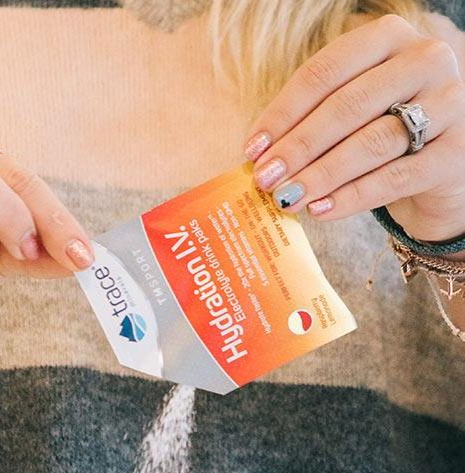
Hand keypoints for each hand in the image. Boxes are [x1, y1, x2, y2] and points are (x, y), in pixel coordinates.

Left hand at [242, 13, 464, 248]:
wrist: (441, 168)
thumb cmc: (383, 133)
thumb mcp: (350, 113)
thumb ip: (312, 121)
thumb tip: (258, 155)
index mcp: (389, 38)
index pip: (326, 72)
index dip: (284, 112)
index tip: (252, 149)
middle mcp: (424, 61)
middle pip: (347, 106)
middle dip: (300, 146)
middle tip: (266, 178)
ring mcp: (448, 104)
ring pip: (372, 142)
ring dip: (322, 174)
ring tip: (287, 198)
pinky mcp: (455, 153)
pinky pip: (395, 178)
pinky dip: (352, 197)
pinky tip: (320, 210)